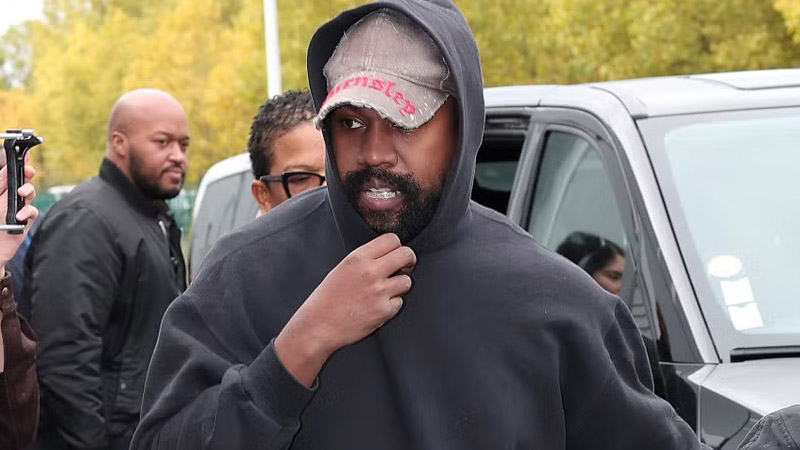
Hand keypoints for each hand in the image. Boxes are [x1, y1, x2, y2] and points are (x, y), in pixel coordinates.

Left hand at [0, 163, 37, 272]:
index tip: (22, 155)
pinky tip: (20, 216)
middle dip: (26, 175)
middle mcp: (8, 199)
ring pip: (28, 195)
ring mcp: (17, 209)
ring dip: (27, 191)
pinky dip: (27, 212)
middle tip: (28, 171)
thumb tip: (5, 173)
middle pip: (21, 181)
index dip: (15, 165)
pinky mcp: (25, 221)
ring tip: (22, 192)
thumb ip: (0, 187)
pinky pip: (31, 212)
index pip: (7, 175)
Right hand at [275, 233, 415, 385]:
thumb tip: (389, 254)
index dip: (399, 246)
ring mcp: (379, 292)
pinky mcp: (384, 310)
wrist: (319, 325)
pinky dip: (392, 305)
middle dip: (409, 261)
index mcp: (358, 258)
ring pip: (407, 281)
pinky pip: (400, 302)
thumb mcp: (343, 268)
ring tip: (384, 292)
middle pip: (406, 255)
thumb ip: (365, 259)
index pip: (392, 239)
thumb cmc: (328, 298)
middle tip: (406, 268)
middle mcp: (370, 272)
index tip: (397, 254)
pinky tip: (377, 306)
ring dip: (400, 286)